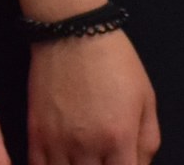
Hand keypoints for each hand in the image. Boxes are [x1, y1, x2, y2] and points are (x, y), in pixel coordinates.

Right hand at [26, 31, 157, 164]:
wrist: (72, 32)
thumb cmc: (112, 60)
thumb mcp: (146, 100)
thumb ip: (148, 142)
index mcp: (119, 138)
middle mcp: (87, 145)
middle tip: (102, 160)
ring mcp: (58, 140)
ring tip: (83, 160)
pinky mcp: (35, 131)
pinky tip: (60, 162)